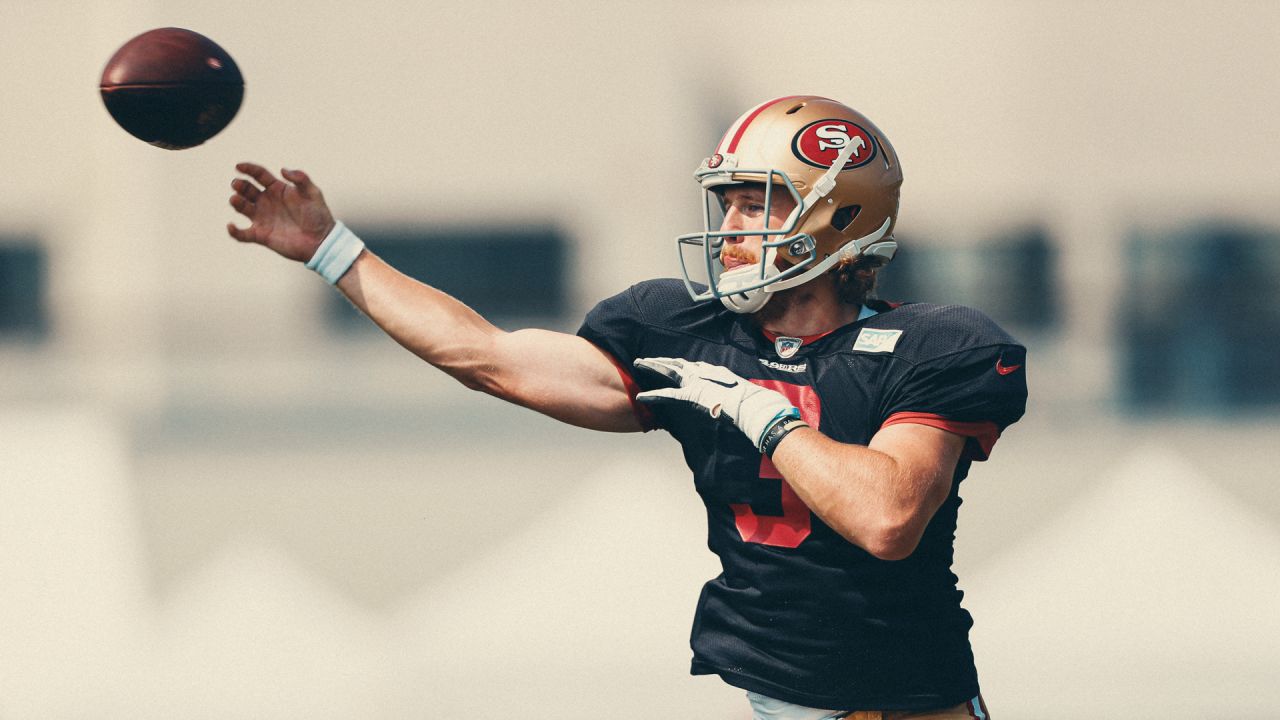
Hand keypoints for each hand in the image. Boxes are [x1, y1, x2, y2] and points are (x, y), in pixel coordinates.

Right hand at [227, 163, 336, 262]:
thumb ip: (301, 178)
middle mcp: (267, 202)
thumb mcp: (313, 193)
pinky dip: (234, 231)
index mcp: (277, 189)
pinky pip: (243, 234)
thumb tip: (282, 170)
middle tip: (237, 185)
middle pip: (247, 189)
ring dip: (236, 202)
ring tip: (237, 200)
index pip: (259, 175)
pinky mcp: (261, 235)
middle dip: (240, 185)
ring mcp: (262, 218)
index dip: (248, 169)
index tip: (239, 166)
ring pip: (242, 207)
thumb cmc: (319, 216)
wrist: (321, 241)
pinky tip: (231, 226)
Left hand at [634, 357, 798, 449]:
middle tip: (644, 359)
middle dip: (659, 361)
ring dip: (653, 367)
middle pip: (675, 364)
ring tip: (639, 364)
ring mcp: (695, 382)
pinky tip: (641, 397)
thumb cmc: (747, 401)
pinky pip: (668, 395)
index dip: (676, 364)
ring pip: (669, 371)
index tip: (667, 363)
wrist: (750, 405)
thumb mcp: (736, 391)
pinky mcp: (691, 395)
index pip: (688, 366)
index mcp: (709, 373)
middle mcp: (700, 374)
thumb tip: (723, 390)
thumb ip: (727, 388)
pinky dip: (654, 396)